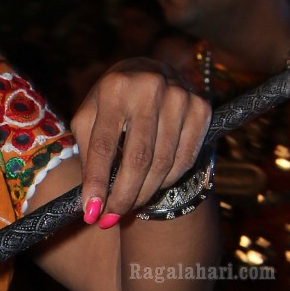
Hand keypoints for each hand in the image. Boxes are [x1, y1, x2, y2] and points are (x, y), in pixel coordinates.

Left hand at [71, 58, 210, 226]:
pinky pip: (185, 160)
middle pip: (138, 160)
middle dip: (123, 197)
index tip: (92, 213)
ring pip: (163, 164)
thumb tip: (91, 202)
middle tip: (110, 220)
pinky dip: (167, 181)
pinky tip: (152, 186)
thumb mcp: (89, 117)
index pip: (104, 146)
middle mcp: (149, 88)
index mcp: (114, 88)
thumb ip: (88, 153)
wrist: (150, 71)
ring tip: (128, 205)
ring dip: (144, 194)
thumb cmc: (112, 101)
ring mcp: (180, 97)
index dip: (97, 183)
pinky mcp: (201, 108)